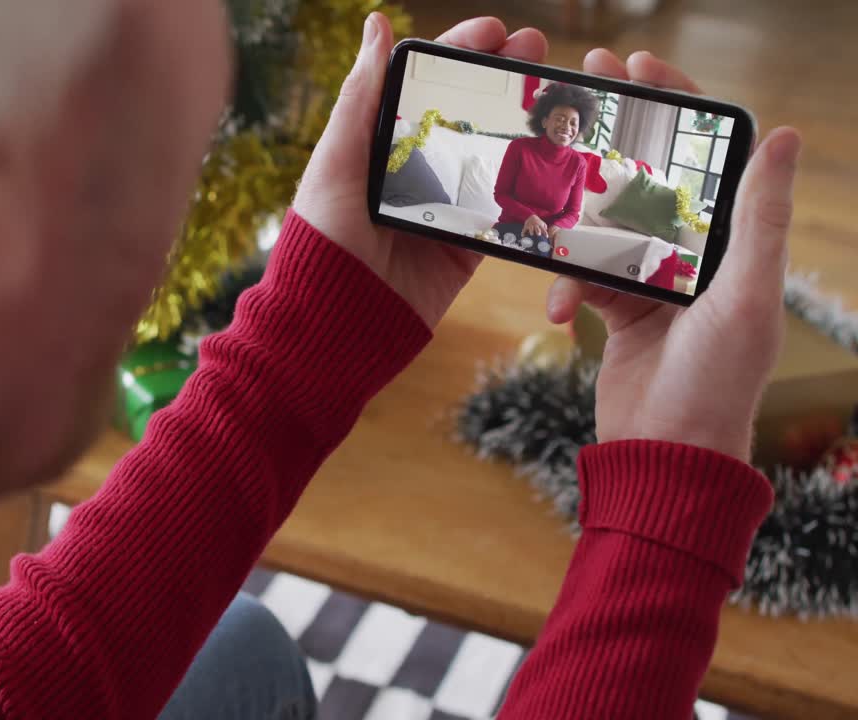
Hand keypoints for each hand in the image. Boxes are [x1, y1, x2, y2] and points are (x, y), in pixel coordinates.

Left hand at [293, 14, 548, 327]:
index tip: (495, 30)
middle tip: (536, 50)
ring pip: (495, 153)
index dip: (461, 51)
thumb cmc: (323, 237)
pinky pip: (506, 210)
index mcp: (381, 142)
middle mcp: (415, 170)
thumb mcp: (337, 160)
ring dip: (527, 121)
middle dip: (504, 76)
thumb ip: (362, 96)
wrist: (337, 321)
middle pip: (469, 110)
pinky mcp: (467, 245)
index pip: (427, 84)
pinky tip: (560, 155)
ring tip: (556, 93)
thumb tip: (376, 24)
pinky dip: (532, 185)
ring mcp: (445, 207)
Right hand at [545, 50, 801, 460]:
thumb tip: (786, 134)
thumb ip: (758, 217)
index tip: (635, 67)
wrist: (664, 455)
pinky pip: (582, 275)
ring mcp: (654, 281)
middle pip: (650, 176)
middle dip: (614, 137)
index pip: (707, 155)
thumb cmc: (716, 382)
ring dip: (576, 223)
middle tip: (578, 94)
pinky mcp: (618, 309)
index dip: (675, 104)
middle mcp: (696, 254)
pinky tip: (560, 312)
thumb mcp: (744, 296)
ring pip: (604, 224)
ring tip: (547, 211)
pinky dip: (566, 287)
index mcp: (734, 241)